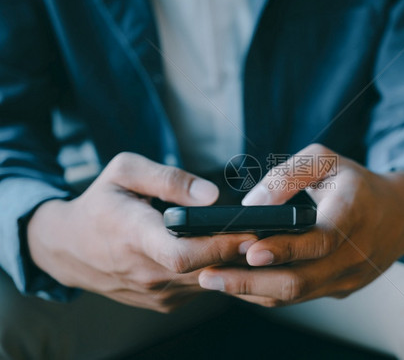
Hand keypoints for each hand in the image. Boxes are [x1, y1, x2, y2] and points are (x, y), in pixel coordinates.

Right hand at [28, 152, 256, 311]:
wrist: (68, 247)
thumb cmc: (100, 204)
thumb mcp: (125, 172)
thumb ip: (168, 178)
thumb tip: (210, 194)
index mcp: (134, 235)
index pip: (183, 253)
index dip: (220, 246)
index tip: (249, 232)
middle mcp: (144, 271)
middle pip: (204, 270)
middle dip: (237, 253)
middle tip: (263, 233)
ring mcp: (154, 293)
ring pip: (206, 283)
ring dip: (230, 265)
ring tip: (247, 241)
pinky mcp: (162, 302)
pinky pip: (199, 289)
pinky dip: (216, 273)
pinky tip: (222, 254)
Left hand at [198, 144, 403, 306]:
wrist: (400, 215)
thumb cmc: (357, 182)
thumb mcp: (327, 160)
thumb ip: (289, 174)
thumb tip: (251, 205)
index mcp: (353, 215)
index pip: (319, 240)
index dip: (283, 249)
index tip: (248, 252)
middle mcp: (354, 254)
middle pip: (299, 280)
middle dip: (249, 281)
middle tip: (209, 276)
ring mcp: (349, 277)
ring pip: (296, 295)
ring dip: (252, 291)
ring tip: (215, 282)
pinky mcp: (342, 289)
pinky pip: (301, 296)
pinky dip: (269, 292)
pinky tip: (241, 283)